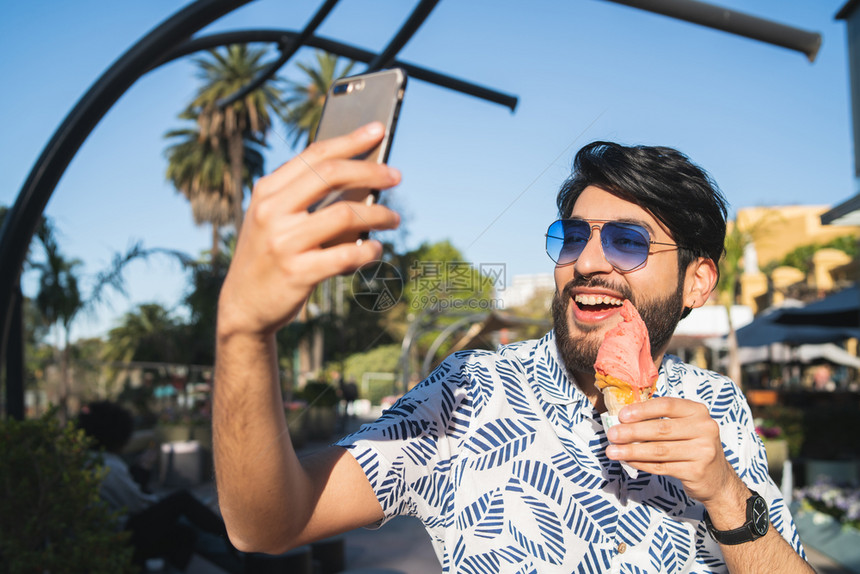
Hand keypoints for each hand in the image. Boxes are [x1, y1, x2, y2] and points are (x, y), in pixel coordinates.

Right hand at [218, 122, 401, 337]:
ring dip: (378, 214)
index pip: (315, 155)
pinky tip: (375, 250)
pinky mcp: (297, 272)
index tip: (378, 130)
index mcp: (267, 191)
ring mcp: (283, 242)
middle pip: (331, 176)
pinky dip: (369, 251)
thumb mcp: (271, 219)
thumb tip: (360, 177)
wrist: (242, 306)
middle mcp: (272, 212)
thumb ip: (302, 196)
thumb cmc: (268, 257)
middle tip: (396, 176)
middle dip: (371, 171)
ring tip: (393, 218)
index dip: (350, 140)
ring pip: (346, 215)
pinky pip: (347, 255)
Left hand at [605, 397, 740, 504]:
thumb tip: (623, 418)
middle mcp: (704, 429)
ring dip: (631, 450)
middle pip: (661, 429)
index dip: (643, 409)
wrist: (717, 478)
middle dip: (632, 432)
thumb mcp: (685, 426)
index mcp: (698, 411)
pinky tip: (627, 460)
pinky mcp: (696, 471)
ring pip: (659, 450)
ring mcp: (703, 452)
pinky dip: (641, 463)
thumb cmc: (692, 446)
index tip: (622, 415)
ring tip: (612, 451)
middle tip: (611, 434)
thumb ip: (660, 419)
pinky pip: (661, 466)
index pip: (667, 405)